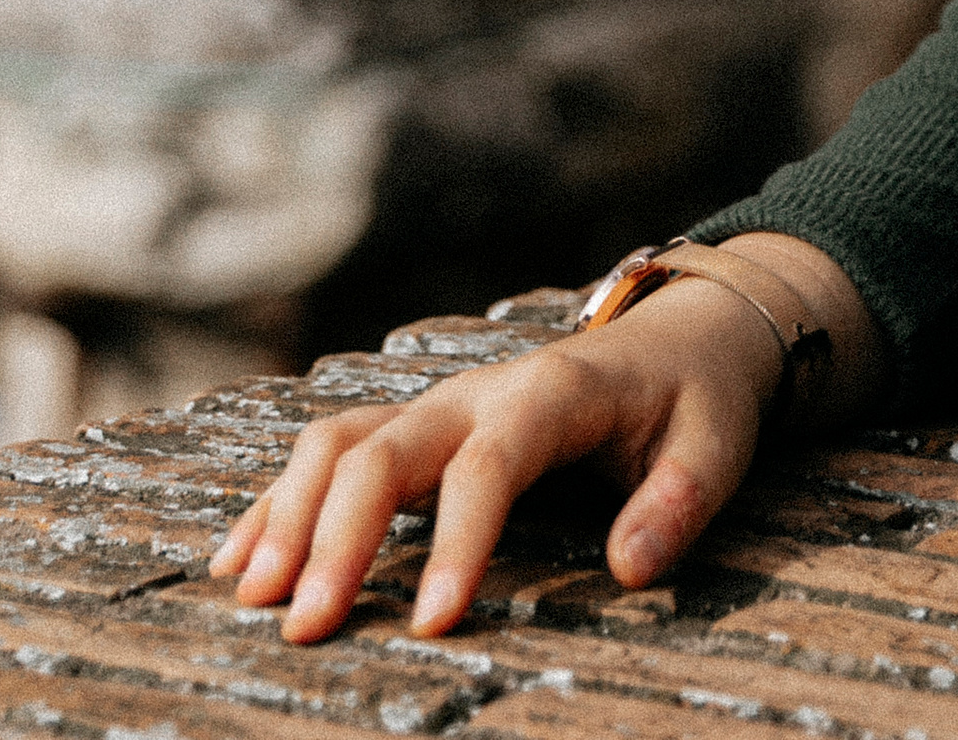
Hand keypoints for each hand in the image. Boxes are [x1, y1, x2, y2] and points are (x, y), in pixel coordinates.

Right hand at [210, 278, 777, 641]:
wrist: (686, 331)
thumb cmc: (698, 397)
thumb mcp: (719, 442)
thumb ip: (681, 501)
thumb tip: (632, 568)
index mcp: (552, 392)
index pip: (490, 465)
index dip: (457, 543)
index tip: (432, 626)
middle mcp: (478, 390)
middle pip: (387, 448)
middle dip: (338, 535)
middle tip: (304, 626)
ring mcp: (441, 403)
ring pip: (341, 440)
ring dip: (292, 513)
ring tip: (252, 598)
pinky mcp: (420, 424)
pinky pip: (333, 449)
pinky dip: (280, 499)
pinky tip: (238, 558)